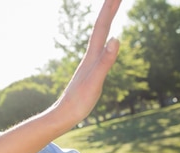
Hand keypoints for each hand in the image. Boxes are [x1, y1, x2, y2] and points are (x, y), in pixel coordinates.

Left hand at [55, 0, 120, 123]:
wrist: (64, 115)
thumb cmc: (78, 102)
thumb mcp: (95, 81)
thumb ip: (105, 61)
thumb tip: (116, 38)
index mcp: (91, 57)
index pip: (102, 27)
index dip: (109, 9)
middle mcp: (90, 57)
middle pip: (100, 28)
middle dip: (109, 10)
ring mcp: (89, 64)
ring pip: (100, 37)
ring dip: (106, 21)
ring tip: (112, 9)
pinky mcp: (90, 72)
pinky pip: (100, 50)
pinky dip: (105, 40)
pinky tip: (107, 42)